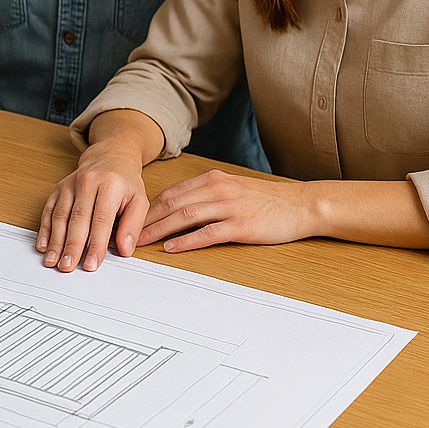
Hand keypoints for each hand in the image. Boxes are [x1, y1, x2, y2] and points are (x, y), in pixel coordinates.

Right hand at [36, 139, 148, 271]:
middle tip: (67, 267)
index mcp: (110, 185)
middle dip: (71, 246)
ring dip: (55, 241)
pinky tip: (43, 245)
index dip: (95, 244)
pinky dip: (44, 229)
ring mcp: (69, 185)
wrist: (110, 157)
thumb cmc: (125, 183)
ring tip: (52, 261)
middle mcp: (87, 182)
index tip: (91, 264)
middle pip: (77, 219)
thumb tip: (125, 250)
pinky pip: (48, 210)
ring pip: (60, 215)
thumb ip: (133, 225)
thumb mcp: (139, 201)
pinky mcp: (58, 189)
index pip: (101, 220)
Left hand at [140, 170, 315, 252]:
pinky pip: (208, 233)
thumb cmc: (266, 200)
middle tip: (127, 234)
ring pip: (185, 216)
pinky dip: (186, 241)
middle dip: (147, 220)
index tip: (131, 220)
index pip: (171, 193)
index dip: (148, 208)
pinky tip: (172, 248)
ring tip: (142, 242)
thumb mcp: (232, 189)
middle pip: (172, 203)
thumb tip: (175, 208)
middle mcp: (218, 189)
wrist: (301, 205)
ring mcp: (229, 207)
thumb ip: (206, 195)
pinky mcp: (242, 225)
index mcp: (212, 179)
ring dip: (159, 230)